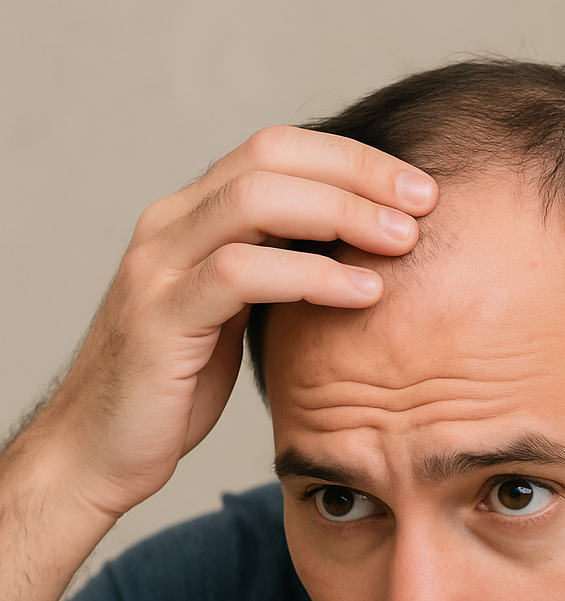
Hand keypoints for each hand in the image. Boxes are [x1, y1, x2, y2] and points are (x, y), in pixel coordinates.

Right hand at [40, 125, 437, 519]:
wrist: (100, 447)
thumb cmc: (179, 385)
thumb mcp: (236, 315)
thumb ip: (277, 273)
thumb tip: (357, 255)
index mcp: (193, 216)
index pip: (278, 151)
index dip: (353, 158)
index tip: (417, 188)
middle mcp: (170, 223)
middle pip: (271, 158)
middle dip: (358, 173)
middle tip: (424, 202)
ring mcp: (159, 265)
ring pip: (255, 201)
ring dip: (342, 215)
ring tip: (404, 243)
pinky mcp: (160, 316)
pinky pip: (241, 274)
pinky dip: (310, 276)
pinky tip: (363, 293)